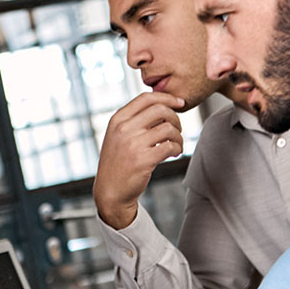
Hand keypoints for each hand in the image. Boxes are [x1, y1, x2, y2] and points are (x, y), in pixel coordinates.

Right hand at [94, 92, 184, 228]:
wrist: (110, 191)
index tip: (179, 102)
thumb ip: (134, 120)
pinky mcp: (143, 160)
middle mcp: (124, 129)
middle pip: (160, 109)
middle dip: (175, 117)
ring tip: (176, 144)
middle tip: (178, 129)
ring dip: (178, 136)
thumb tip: (163, 105)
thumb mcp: (117, 136)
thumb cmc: (118, 162)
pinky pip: (169, 146)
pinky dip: (177, 148)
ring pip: (168, 128)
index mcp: (118, 119)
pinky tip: (174, 153)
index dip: (167, 97)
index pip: (146, 98)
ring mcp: (133, 144)